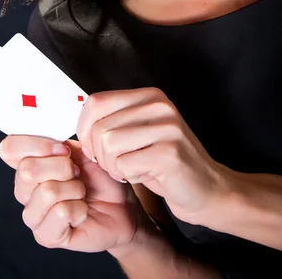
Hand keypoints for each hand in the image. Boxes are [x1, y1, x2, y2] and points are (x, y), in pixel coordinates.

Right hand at [0, 135, 152, 252]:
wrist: (122, 207)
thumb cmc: (99, 178)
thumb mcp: (80, 151)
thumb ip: (59, 144)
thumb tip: (52, 145)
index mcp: (27, 165)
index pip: (8, 148)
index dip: (36, 144)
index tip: (63, 149)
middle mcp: (24, 191)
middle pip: (27, 170)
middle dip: (63, 166)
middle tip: (78, 173)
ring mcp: (33, 216)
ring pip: (47, 191)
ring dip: (74, 188)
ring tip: (81, 193)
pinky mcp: (46, 237)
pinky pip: (60, 213)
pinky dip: (79, 208)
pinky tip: (82, 211)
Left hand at [76, 87, 229, 224]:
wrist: (207, 189)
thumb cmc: (165, 163)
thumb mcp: (138, 131)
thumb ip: (113, 120)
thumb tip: (79, 123)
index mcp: (149, 96)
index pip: (96, 102)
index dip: (85, 128)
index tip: (93, 147)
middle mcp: (159, 105)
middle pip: (100, 127)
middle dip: (99, 154)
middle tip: (117, 164)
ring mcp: (167, 128)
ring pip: (109, 145)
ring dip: (113, 166)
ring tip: (130, 169)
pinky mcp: (169, 153)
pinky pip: (124, 165)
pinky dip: (127, 176)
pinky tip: (144, 175)